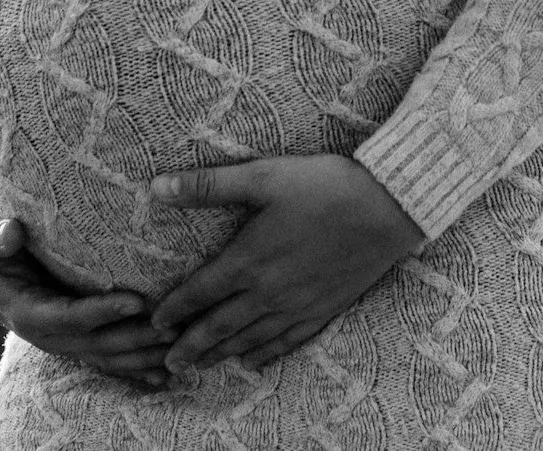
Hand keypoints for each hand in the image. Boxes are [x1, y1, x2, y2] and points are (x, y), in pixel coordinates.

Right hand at [0, 212, 171, 388]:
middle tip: (174, 326)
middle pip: (97, 344)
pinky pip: (109, 362)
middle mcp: (48, 336)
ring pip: (108, 357)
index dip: (101, 312)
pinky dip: (136, 371)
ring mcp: (63, 344)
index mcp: (27, 312)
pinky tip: (166, 377)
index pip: (69, 317)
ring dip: (144, 356)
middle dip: (136, 337)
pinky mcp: (76, 344)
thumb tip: (10, 233)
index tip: (136, 301)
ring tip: (181, 347)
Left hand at [147, 154, 426, 373]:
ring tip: (201, 367)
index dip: (174, 309)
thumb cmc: (325, 186)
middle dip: (191, 346)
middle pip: (220, 327)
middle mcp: (269, 291)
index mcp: (249, 259)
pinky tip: (254, 362)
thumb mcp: (263, 176)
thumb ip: (208, 185)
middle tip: (168, 363)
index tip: (155, 323)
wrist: (388, 208)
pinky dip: (266, 354)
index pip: (200, 292)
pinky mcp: (324, 309)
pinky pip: (287, 342)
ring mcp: (297, 305)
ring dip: (221, 355)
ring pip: (250, 339)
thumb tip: (156, 187)